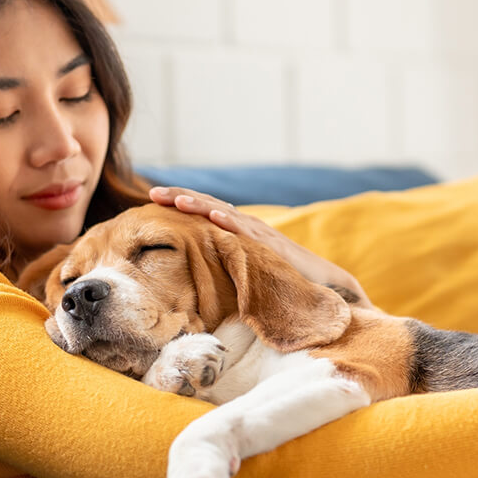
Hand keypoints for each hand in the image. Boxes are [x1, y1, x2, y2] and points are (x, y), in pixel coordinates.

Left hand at [149, 186, 370, 306]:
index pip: (204, 213)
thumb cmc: (283, 281)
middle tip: (154, 193)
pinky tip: (215, 216)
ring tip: (177, 199)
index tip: (153, 201)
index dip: (180, 205)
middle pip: (209, 207)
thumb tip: (195, 282)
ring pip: (226, 215)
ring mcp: (260, 235)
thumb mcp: (246, 273)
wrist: (324, 285)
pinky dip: (231, 223)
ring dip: (201, 206)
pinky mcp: (273, 246)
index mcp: (237, 232)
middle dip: (182, 197)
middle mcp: (246, 227)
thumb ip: (225, 269)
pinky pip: (249, 233)